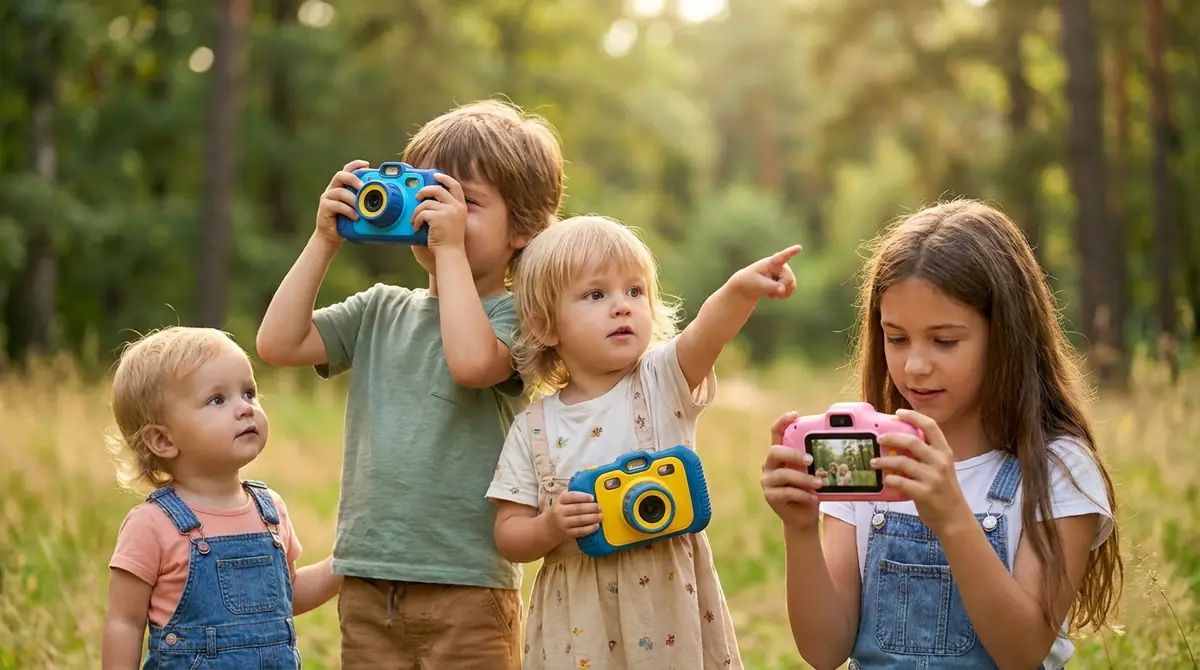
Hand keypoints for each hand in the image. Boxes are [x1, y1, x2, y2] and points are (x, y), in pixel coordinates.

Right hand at [314, 160, 368, 246]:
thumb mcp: (358, 210)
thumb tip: (385, 199)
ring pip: (339, 192)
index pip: (347, 170)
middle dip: (353, 179)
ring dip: (353, 199)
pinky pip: (337, 205)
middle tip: (363, 187)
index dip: (356, 165)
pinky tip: (355, 217)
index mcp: (341, 187)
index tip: (367, 164)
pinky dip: (348, 211)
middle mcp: (333, 189)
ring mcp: (327, 198)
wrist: (330, 238)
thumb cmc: (346, 222)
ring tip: (361, 208)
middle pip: (340, 175)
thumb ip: (365, 202)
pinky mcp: (324, 208)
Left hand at [412, 173, 467, 253]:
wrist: (450, 254)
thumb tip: (428, 198)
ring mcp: (448, 211)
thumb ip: (444, 209)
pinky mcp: (438, 217)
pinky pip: (422, 213)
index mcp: (461, 207)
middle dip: (424, 190)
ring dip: (416, 211)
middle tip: (417, 196)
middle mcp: (456, 207)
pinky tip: (417, 228)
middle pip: (437, 189)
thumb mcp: (451, 221)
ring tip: (414, 220)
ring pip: (426, 202)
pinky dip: (416, 221)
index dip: (444, 178)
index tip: (435, 175)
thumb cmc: (448, 242)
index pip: (455, 185)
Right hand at [545, 490, 603, 540]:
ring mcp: (563, 523)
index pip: (572, 496)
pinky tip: (596, 526)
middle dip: (591, 508)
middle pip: (578, 508)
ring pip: (580, 520)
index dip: (583, 497)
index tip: (592, 498)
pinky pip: (580, 531)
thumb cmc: (560, 511)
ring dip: (593, 518)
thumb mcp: (562, 501)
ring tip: (601, 516)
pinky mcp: (567, 534)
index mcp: (560, 500)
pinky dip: (589, 528)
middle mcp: (560, 511)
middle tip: (600, 507)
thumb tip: (592, 494)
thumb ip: (574, 496)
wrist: (549, 527)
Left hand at [729, 245, 801, 300]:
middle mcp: (782, 265)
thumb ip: (772, 287)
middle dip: (780, 288)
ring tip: (769, 291)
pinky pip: (792, 290)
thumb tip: (783, 290)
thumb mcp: (759, 285)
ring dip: (781, 293)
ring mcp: (785, 272)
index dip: (791, 252)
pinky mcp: (788, 280)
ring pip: (792, 286)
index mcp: (772, 262)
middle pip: (789, 279)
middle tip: (768, 291)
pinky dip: (783, 295)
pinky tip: (775, 293)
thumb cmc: (751, 282)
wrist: (749, 287)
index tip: (799, 248)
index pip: (782, 257)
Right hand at [760, 411, 824, 532]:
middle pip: (775, 451)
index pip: (776, 433)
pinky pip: (786, 492)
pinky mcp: (770, 496)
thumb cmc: (810, 490)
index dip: (783, 422)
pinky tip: (814, 497)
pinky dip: (802, 494)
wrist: (803, 517)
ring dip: (803, 478)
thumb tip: (837, 448)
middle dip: (793, 454)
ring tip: (819, 483)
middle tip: (810, 459)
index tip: (795, 414)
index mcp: (780, 454)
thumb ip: (816, 460)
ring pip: (782, 474)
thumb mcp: (814, 472)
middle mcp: (769, 465)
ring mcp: (767, 481)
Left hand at [872, 409, 971, 534]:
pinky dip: (890, 479)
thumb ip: (926, 455)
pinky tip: (885, 479)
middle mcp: (940, 462)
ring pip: (903, 462)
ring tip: (874, 462)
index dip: (914, 416)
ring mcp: (933, 478)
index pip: (931, 426)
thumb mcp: (941, 468)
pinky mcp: (925, 493)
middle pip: (912, 441)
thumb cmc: (943, 491)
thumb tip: (899, 441)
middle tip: (879, 438)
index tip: (898, 413)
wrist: (955, 518)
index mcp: (944, 452)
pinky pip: (901, 482)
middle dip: (892, 437)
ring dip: (884, 460)